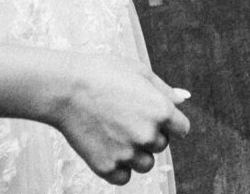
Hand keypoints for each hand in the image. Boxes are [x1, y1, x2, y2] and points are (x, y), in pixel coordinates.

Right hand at [49, 55, 190, 184]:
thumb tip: (184, 99)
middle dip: (150, 135)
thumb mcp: (139, 71)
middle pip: (162, 145)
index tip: (152, 115)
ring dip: (136, 153)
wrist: (65, 88)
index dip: (169, 122)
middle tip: (126, 118)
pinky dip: (117, 167)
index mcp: (161, 111)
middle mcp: (148, 136)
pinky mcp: (107, 167)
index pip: (182, 129)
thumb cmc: (102, 73)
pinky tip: (106, 146)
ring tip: (116, 132)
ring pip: (145, 164)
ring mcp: (127, 154)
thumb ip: (165, 90)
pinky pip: (123, 177)